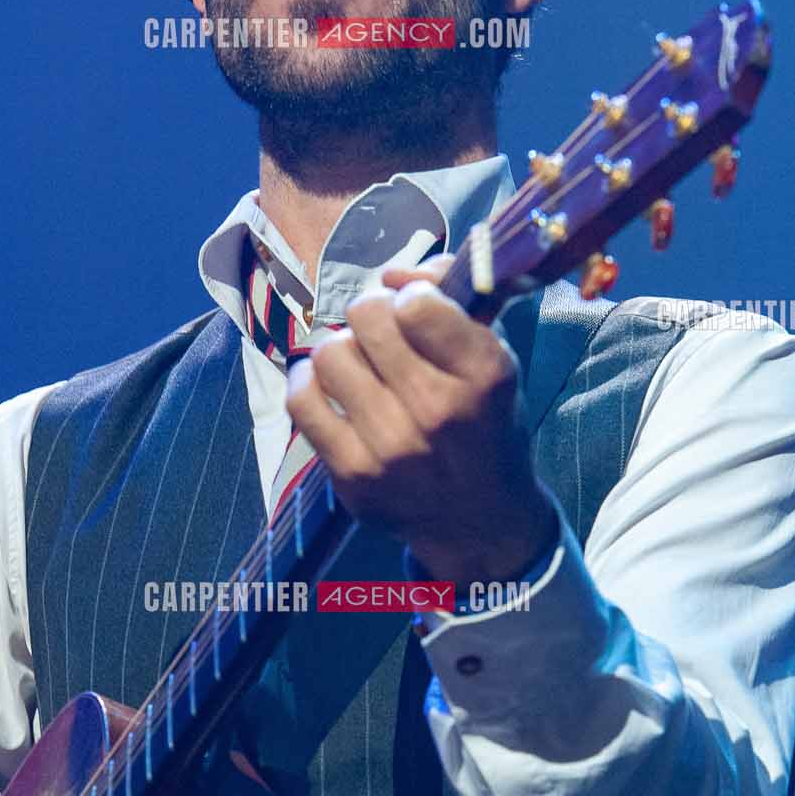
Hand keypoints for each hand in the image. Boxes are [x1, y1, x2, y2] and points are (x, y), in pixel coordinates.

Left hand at [286, 256, 557, 587]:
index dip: (410, 298)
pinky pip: (302, 399)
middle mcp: (438, 411)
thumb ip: (452, 300)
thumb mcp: (493, 358)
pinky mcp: (352, 474)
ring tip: (359, 367)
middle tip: (381, 337)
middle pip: (368, 317)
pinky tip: (326, 386)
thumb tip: (393, 274)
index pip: (419, 303)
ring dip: (341, 350)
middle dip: (372, 317)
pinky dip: (307, 382)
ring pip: (331, 353)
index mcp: (484, 375)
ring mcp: (391, 447)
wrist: (480, 521)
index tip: (415, 315)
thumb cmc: (484, 423)